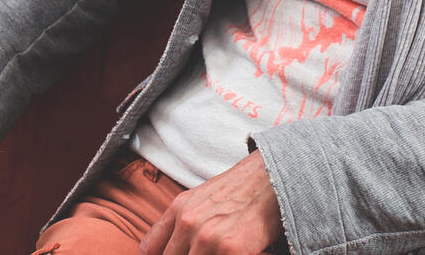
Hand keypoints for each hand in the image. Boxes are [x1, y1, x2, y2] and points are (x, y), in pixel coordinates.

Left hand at [140, 152, 284, 254]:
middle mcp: (188, 224)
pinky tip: (238, 253)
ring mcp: (208, 238)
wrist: (274, 176)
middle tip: (204, 252)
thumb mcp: (200, 198)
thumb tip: (169, 247)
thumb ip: (180, 222)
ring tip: (221, 251)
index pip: (150, 249)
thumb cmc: (241, 190)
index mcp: (178, 210)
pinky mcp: (232, 251)